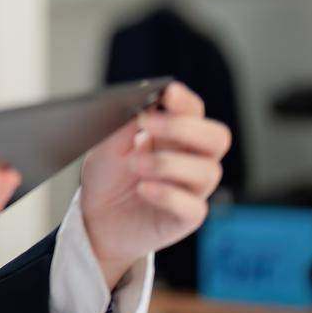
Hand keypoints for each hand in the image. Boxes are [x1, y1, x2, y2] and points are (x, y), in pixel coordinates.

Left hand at [79, 81, 229, 287]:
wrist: (95, 220)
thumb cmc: (106, 179)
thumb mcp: (106, 147)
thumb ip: (124, 128)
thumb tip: (140, 105)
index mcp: (173, 136)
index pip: (194, 112)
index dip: (185, 102)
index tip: (168, 92)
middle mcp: (190, 160)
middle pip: (216, 138)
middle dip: (184, 127)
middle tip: (146, 122)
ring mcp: (192, 190)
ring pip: (207, 171)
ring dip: (168, 163)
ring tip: (134, 164)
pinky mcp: (186, 218)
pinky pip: (193, 206)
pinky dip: (168, 194)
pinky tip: (143, 188)